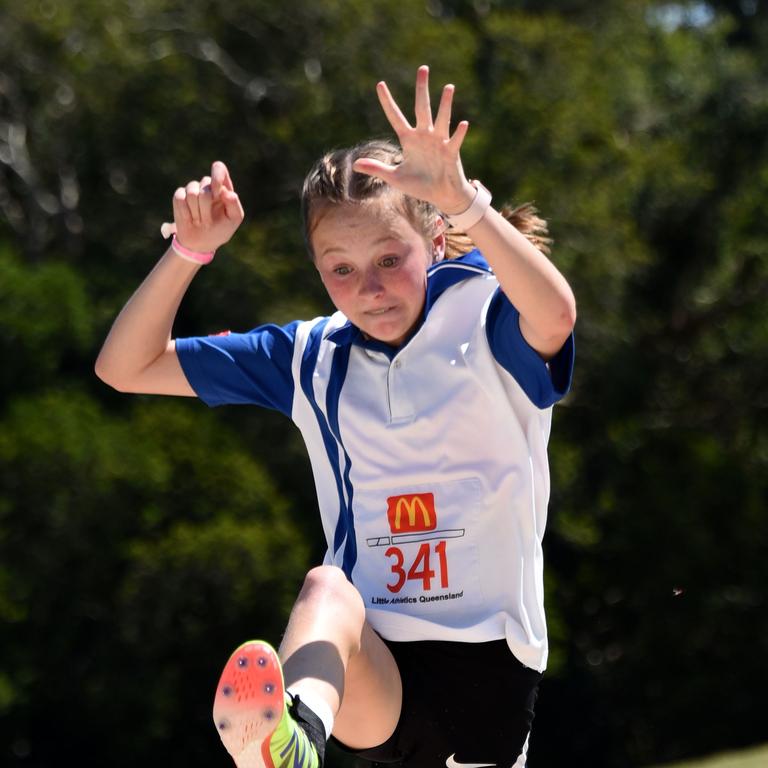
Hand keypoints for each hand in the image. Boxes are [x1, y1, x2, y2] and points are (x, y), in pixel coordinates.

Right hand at [164, 161, 243, 252]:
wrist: (201, 243)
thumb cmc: (221, 229)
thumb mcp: (233, 220)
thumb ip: (234, 205)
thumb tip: (228, 193)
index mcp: (222, 187)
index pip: (219, 169)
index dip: (216, 176)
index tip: (217, 191)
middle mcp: (207, 186)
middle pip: (205, 183)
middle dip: (207, 206)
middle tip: (209, 222)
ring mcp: (192, 190)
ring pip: (192, 192)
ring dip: (197, 212)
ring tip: (200, 221)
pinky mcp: (179, 197)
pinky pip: (179, 198)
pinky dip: (186, 213)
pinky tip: (190, 220)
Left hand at [352, 65, 475, 214]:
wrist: (440, 195)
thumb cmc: (419, 185)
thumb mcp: (394, 177)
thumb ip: (377, 168)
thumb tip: (354, 165)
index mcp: (408, 139)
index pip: (395, 117)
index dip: (387, 102)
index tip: (380, 84)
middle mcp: (424, 136)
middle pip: (421, 108)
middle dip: (422, 89)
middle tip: (423, 68)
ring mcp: (439, 142)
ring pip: (441, 119)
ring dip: (444, 104)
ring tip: (448, 87)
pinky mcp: (451, 153)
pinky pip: (454, 141)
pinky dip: (458, 133)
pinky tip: (462, 123)